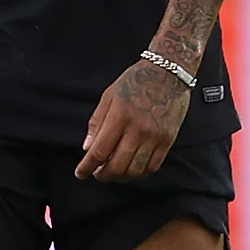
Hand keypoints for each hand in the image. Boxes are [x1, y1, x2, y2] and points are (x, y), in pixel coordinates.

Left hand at [79, 59, 191, 180]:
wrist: (168, 72)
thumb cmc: (134, 82)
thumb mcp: (108, 96)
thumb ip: (96, 123)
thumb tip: (87, 149)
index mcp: (119, 117)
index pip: (99, 151)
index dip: (87, 167)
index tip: (80, 174)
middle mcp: (138, 129)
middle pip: (117, 165)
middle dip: (103, 175)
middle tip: (97, 175)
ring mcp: (155, 136)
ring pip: (135, 170)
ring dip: (121, 177)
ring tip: (113, 174)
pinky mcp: (168, 139)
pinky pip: (153, 165)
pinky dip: (140, 173)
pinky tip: (132, 171)